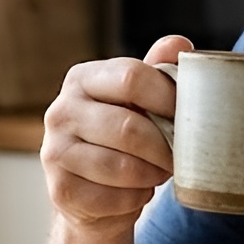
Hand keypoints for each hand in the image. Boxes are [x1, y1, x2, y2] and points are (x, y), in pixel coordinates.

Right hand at [40, 35, 192, 229]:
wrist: (92, 195)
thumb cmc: (122, 140)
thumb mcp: (139, 101)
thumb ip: (158, 72)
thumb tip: (180, 44)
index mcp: (82, 79)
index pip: (131, 77)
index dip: (168, 97)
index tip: (189, 114)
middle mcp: (60, 111)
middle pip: (128, 127)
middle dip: (165, 146)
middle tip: (180, 155)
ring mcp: (54, 153)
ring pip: (122, 167)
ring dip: (152, 174)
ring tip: (159, 172)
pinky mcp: (60, 191)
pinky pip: (115, 198)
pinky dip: (137, 199)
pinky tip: (136, 192)